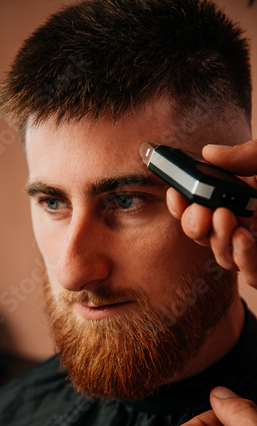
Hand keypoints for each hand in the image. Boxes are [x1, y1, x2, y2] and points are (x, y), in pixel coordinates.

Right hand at [166, 141, 256, 287]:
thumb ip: (247, 155)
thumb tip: (210, 152)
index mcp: (239, 199)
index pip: (199, 206)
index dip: (182, 202)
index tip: (176, 192)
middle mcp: (243, 225)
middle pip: (203, 234)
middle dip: (193, 224)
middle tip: (200, 212)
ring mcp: (254, 250)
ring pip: (220, 255)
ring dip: (217, 239)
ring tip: (225, 219)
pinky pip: (249, 273)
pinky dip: (243, 257)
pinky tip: (243, 238)